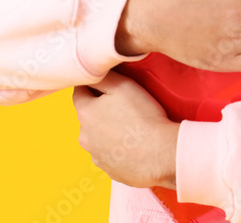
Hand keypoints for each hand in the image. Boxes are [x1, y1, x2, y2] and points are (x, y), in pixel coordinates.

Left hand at [72, 70, 178, 189]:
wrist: (160, 154)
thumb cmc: (143, 117)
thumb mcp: (123, 86)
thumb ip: (103, 76)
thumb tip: (93, 71)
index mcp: (85, 113)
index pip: (79, 92)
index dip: (93, 85)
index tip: (108, 85)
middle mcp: (84, 136)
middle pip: (88, 115)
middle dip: (101, 109)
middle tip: (125, 106)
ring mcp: (95, 155)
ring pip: (98, 136)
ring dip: (109, 130)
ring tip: (132, 127)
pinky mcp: (108, 170)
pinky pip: (109, 154)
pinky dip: (117, 148)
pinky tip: (134, 144)